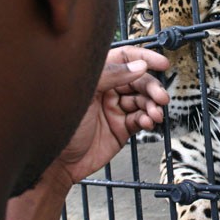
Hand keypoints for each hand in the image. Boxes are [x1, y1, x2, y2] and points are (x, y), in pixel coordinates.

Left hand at [5, 46, 168, 219]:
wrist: (58, 161)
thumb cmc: (60, 124)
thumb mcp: (84, 93)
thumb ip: (110, 76)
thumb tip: (139, 66)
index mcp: (97, 76)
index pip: (125, 59)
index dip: (145, 58)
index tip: (161, 63)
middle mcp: (107, 90)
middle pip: (139, 81)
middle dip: (152, 88)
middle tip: (160, 97)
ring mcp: (115, 109)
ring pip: (142, 101)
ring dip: (152, 105)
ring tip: (155, 114)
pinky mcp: (121, 128)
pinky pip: (140, 119)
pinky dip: (147, 119)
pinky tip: (148, 122)